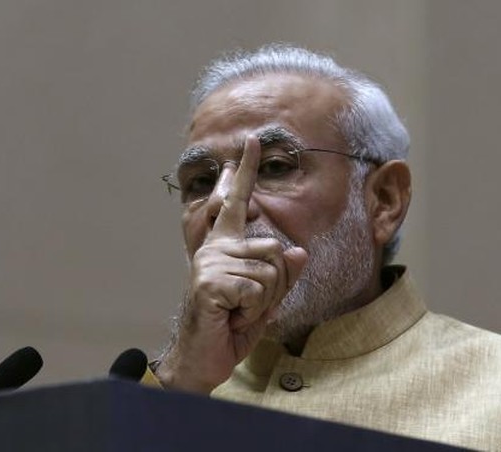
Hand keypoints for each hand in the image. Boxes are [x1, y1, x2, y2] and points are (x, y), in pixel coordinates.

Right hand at [156, 136, 307, 393]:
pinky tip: (230, 318)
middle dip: (275, 288)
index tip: (252, 140)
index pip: (238, 202)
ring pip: (271, 274)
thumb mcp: (265, 300)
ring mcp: (211, 262)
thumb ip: (282, 276)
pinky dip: (252, 313)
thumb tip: (298, 252)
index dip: (246, 171)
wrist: (202, 358)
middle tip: (248, 306)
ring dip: (262, 304)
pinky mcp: (210, 281)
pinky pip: (257, 292)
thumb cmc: (231, 326)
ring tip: (237, 312)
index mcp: (227, 245)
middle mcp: (217, 247)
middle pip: (277, 252)